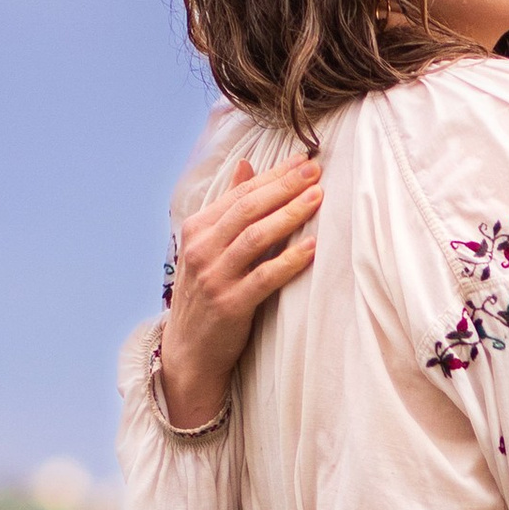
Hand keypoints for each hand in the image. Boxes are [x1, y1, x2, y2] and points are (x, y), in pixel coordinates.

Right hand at [155, 154, 322, 429]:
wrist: (190, 349)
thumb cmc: (206, 293)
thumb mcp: (208, 246)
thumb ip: (227, 207)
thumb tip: (245, 166)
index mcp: (196, 230)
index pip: (240, 194)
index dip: (273, 175)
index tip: (304, 160)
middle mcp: (201, 250)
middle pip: (248, 209)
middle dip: (284, 187)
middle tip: (315, 171)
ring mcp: (214, 277)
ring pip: (256, 238)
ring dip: (290, 215)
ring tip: (318, 198)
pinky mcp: (230, 305)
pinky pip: (264, 277)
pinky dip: (289, 260)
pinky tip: (312, 247)